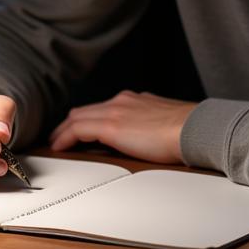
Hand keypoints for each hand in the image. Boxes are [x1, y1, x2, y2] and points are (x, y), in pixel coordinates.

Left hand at [48, 90, 197, 163]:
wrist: (193, 128)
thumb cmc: (186, 129)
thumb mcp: (163, 122)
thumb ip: (149, 125)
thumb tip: (145, 137)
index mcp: (134, 100)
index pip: (102, 108)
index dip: (86, 118)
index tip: (79, 130)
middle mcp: (122, 101)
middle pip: (85, 110)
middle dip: (69, 124)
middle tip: (59, 136)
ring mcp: (115, 111)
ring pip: (78, 117)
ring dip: (63, 131)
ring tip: (55, 143)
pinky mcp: (111, 126)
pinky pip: (78, 129)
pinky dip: (66, 137)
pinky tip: (59, 147)